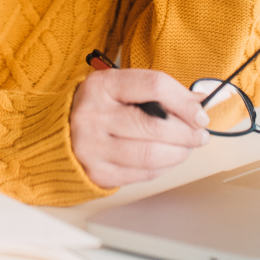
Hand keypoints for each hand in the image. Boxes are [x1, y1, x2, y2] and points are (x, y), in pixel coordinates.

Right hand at [70, 68, 210, 187]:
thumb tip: (198, 103)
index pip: (153, 86)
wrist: (60, 132)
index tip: (199, 112)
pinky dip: (163, 167)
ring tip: (185, 147)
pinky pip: (143, 174)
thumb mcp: (120, 87)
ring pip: (151, 154)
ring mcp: (93, 146)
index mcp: (101, 85)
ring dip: (179, 152)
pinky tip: (166, 158)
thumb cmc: (99, 107)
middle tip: (198, 134)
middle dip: (187, 132)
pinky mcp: (98, 172)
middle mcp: (93, 114)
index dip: (184, 100)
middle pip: (155, 125)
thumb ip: (155, 92)